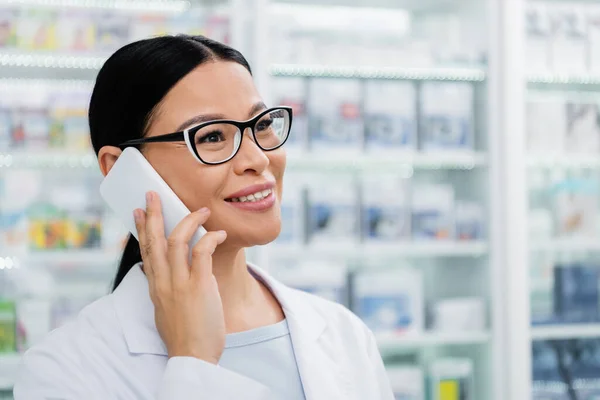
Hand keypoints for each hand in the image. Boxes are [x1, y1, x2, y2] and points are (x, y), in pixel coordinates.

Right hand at [134, 191, 226, 363]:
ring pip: (176, 241)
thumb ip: (166, 289)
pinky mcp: (199, 286)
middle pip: (154, 240)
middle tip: (153, 194)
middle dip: (154, 214)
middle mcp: (163, 282)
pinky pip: (202, 252)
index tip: (140, 212)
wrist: (192, 356)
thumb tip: (170, 274)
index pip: (145, 251)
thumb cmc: (184, 334)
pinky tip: (219, 234)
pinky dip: (210, 238)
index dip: (142, 229)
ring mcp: (180, 283)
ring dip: (188, 220)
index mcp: (155, 287)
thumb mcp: (166, 309)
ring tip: (201, 210)